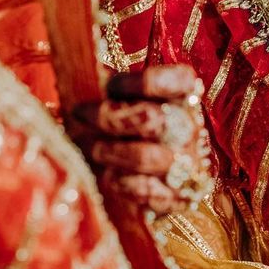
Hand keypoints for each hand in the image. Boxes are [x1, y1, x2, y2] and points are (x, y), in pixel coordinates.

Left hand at [72, 64, 212, 216]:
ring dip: (106, 150)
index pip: (179, 81)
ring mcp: (188, 165)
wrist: (171, 176)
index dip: (142, 82)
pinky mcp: (178, 197)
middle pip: (151, 118)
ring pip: (143, 157)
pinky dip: (118, 181)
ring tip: (85, 145)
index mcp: (186, 98)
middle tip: (79, 112)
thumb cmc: (139, 128)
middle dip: (108, 116)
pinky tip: (104, 173)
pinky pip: (143, 191)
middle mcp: (191, 130)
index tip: (110, 86)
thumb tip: (77, 71)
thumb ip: (117, 91)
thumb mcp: (136, 101)